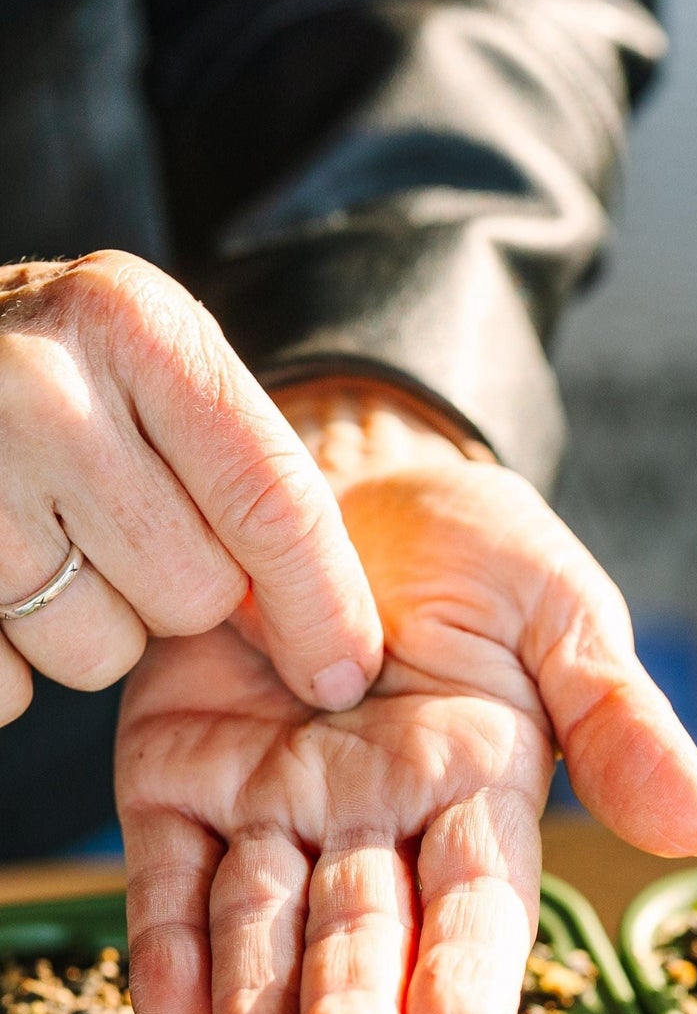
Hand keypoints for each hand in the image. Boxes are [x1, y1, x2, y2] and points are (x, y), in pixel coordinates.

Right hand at [0, 252, 380, 722]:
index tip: (345, 673)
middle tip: (124, 529)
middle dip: (180, 594)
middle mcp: (47, 391)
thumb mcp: (153, 359)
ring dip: (93, 628)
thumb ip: (246, 465)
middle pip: (194, 595)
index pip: (273, 505)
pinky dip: (10, 660)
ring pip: (100, 652)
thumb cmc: (56, 368)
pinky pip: (9, 686)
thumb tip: (339, 648)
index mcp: (136, 326)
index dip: (321, 607)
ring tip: (48, 543)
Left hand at [117, 382, 696, 1013]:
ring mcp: (273, 807)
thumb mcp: (560, 609)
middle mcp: (375, 824)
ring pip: (264, 924)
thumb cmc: (470, 547)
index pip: (478, 903)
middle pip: (364, 936)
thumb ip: (617, 716)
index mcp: (480, 795)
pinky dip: (166, 943)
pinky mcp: (179, 779)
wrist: (340, 470)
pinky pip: (169, 872)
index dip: (467, 974)